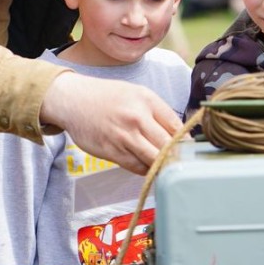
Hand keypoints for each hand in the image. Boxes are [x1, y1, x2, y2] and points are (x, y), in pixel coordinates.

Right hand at [39, 72, 181, 174]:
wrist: (73, 100)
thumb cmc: (108, 97)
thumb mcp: (136, 94)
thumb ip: (158, 113)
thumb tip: (181, 136)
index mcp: (147, 100)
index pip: (177, 126)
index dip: (186, 142)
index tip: (189, 151)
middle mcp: (137, 117)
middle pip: (168, 146)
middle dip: (177, 158)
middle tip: (182, 165)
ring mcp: (124, 136)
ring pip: (153, 160)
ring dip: (162, 167)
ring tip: (167, 170)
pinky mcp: (111, 151)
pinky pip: (136, 167)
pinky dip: (145, 170)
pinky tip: (147, 167)